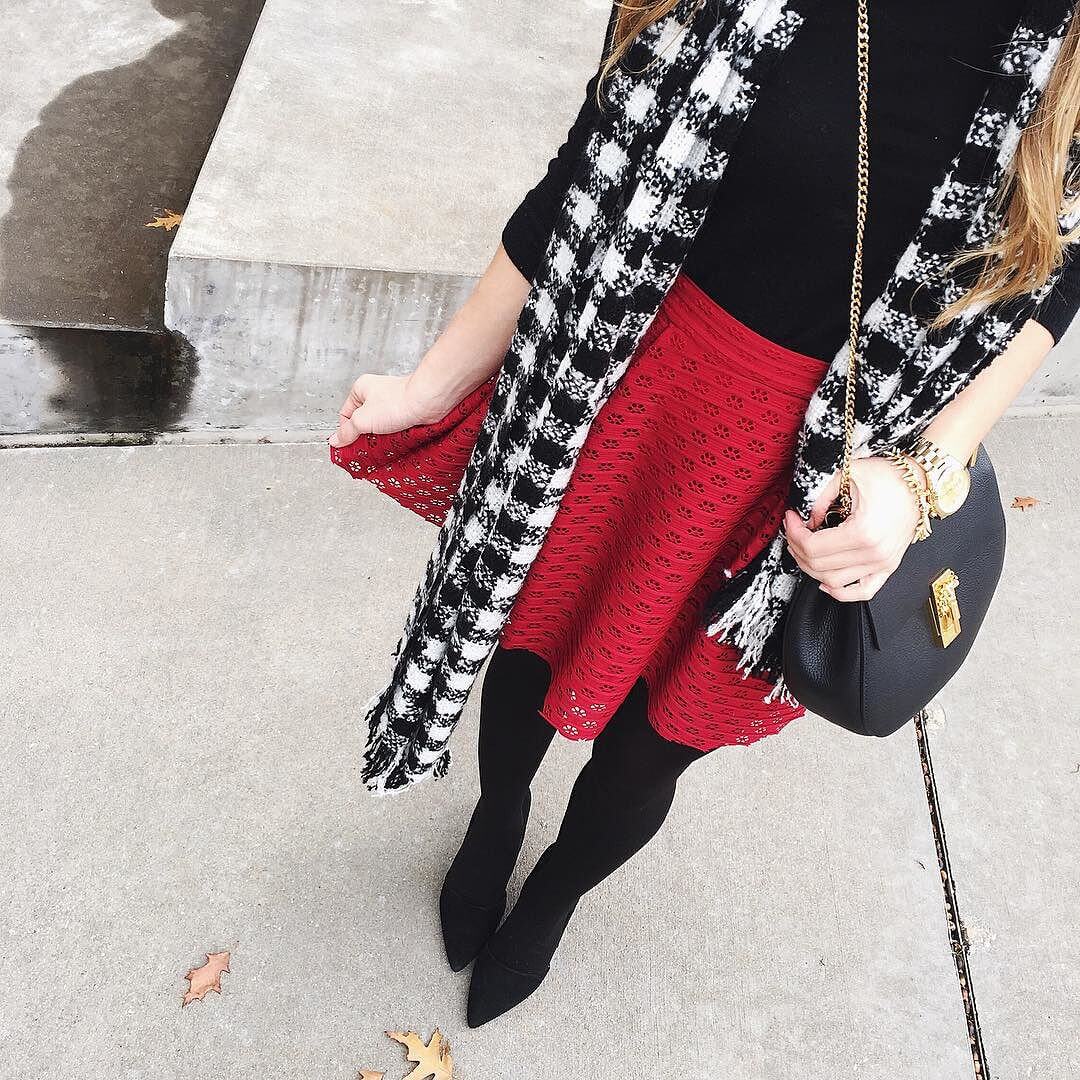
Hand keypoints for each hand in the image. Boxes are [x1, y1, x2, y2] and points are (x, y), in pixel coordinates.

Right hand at [328, 371, 455, 446]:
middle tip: (365, 449)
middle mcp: (376, 394)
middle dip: (364, 437)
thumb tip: (335, 441)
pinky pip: (394, 429)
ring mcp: (391, 404)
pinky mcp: (405, 413)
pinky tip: (394, 443)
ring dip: (380, 439)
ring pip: (379, 427)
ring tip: (381, 446)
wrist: (427, 402)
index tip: (348, 445)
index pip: (345, 414)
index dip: (346, 431)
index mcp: (361, 389)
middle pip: (363, 422)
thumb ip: (347, 432)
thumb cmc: (398, 402)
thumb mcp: (363, 420)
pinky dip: (393, 437)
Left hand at [783, 456, 924, 601]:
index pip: (813, 547)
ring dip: (811, 568)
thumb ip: (820, 498)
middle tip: (793, 531)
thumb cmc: (889, 477)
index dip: (794, 534)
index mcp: (863, 532)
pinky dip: (840, 592)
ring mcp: (883, 564)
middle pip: (819, 566)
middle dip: (798, 549)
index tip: (791, 519)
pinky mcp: (888, 567)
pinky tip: (825, 582)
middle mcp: (874, 554)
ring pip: (834, 581)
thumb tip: (806, 518)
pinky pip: (862, 592)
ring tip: (804, 549)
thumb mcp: (848, 474)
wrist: (920, 483)